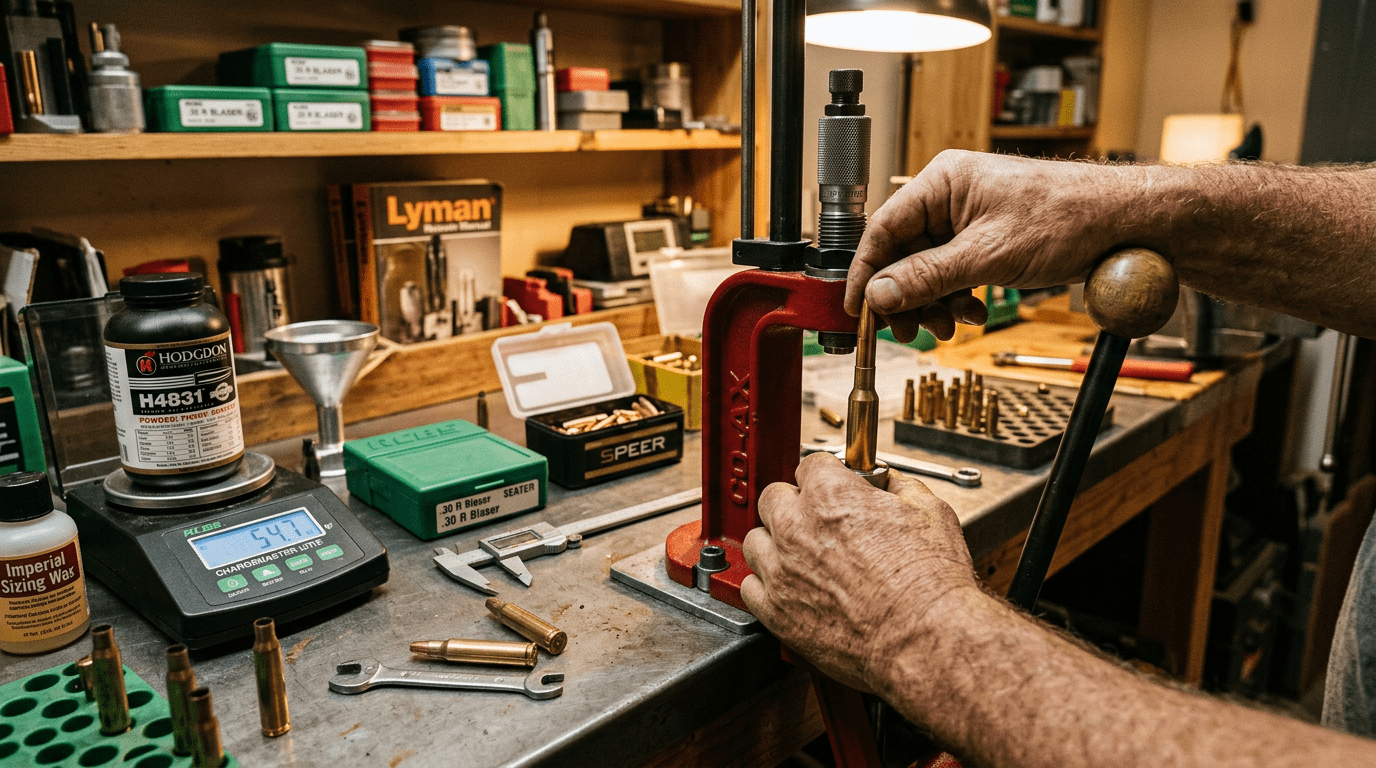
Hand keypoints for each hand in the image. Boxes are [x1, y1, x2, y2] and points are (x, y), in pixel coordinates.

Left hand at [740, 452, 978, 692]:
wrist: (925, 641)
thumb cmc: (930, 583)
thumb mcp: (931, 512)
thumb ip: (901, 488)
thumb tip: (892, 485)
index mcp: (830, 496)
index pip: (810, 466)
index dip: (826, 476)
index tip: (833, 486)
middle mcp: (796, 529)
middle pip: (773, 498)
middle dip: (794, 504)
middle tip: (817, 520)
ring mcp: (781, 571)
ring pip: (755, 541)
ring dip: (774, 544)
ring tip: (801, 556)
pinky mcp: (776, 612)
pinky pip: (750, 588)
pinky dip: (766, 586)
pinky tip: (790, 588)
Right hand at [848, 150, 1146, 341]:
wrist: (1125, 224)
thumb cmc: (1069, 216)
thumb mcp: (989, 254)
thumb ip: (928, 276)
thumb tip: (881, 293)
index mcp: (942, 182)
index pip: (883, 230)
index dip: (866, 273)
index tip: (858, 309)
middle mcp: (950, 197)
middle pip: (903, 254)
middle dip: (906, 296)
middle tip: (909, 329)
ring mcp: (968, 220)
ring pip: (928, 270)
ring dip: (934, 303)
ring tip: (948, 327)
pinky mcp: (986, 240)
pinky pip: (954, 273)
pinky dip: (957, 298)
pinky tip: (972, 313)